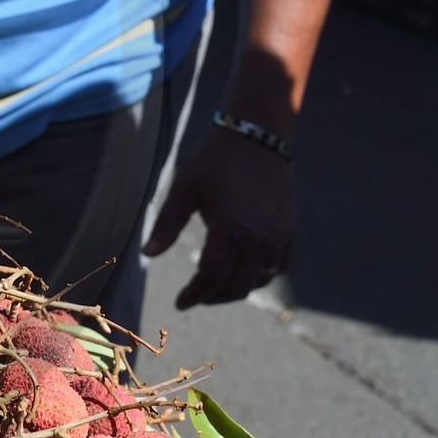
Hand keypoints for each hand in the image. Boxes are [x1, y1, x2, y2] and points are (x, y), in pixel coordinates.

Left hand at [143, 126, 295, 308]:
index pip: (211, 279)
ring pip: (259, 280)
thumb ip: (167, 225)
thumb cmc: (215, 158)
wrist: (257, 133)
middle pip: (236, 287)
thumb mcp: (184, 188)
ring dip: (237, 288)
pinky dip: (262, 276)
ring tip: (216, 285)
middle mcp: (259, 239)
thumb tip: (147, 254)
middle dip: (213, 298)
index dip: (194, 296)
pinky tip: (246, 271)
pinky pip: (280, 266)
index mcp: (231, 231)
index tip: (181, 303)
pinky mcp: (290, 228)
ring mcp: (279, 236)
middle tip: (196, 297)